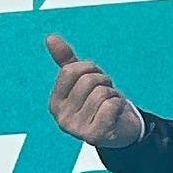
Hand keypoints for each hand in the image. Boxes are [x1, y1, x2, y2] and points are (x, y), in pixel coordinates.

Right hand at [44, 36, 141, 151]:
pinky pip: (111, 106)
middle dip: (104, 82)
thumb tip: (50, 37)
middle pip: (88, 80)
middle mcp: (62, 118)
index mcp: (55, 103)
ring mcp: (77, 130)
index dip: (90, 68)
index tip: (96, 80)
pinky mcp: (96, 136)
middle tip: (107, 94)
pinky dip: (119, 105)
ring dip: (113, 95)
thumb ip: (67, 61)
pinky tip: (116, 115)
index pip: (70, 71)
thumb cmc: (100, 103)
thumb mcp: (83, 80)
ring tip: (111, 106)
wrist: (122, 130)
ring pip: (102, 93)